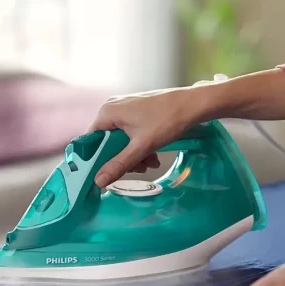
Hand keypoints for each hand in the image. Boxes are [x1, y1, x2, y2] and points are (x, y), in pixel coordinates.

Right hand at [86, 69, 284, 188]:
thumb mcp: (142, 146)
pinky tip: (154, 155)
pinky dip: (141, 146)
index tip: (104, 175)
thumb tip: (98, 181)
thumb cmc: (167, 120)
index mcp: (107, 112)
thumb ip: (119, 164)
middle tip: (138, 169)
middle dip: (122, 159)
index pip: (90, 140)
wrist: (194, 104)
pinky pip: (131, 133)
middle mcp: (113, 107)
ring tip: (151, 163)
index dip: (96, 160)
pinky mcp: (138, 111)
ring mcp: (126, 108)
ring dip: (134, 155)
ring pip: (121, 140)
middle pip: (107, 141)